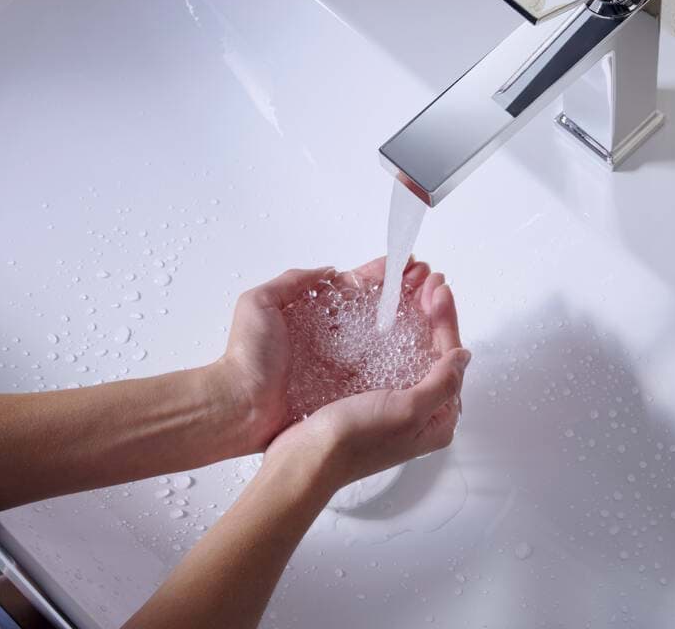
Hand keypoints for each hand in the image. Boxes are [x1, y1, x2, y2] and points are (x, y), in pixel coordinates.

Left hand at [213, 258, 442, 452]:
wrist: (240, 408)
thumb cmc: (246, 358)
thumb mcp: (258, 304)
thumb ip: (291, 281)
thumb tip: (329, 272)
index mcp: (315, 315)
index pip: (356, 288)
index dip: (382, 276)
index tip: (407, 266)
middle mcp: (333, 339)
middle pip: (376, 312)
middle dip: (405, 295)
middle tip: (431, 284)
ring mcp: (341, 365)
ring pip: (383, 340)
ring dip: (409, 322)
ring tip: (435, 307)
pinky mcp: (345, 389)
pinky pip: (379, 372)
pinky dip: (401, 359)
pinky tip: (421, 348)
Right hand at [261, 261, 466, 493]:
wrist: (307, 460)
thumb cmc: (354, 439)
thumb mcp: (408, 410)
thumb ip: (442, 383)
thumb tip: (463, 356)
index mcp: (438, 421)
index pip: (451, 359)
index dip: (446, 320)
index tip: (440, 290)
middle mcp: (423, 415)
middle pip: (437, 354)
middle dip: (435, 316)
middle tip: (430, 283)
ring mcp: (399, 408)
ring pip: (417, 354)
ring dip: (419, 322)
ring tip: (416, 293)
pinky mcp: (374, 402)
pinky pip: (395, 361)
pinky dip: (398, 336)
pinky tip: (392, 320)